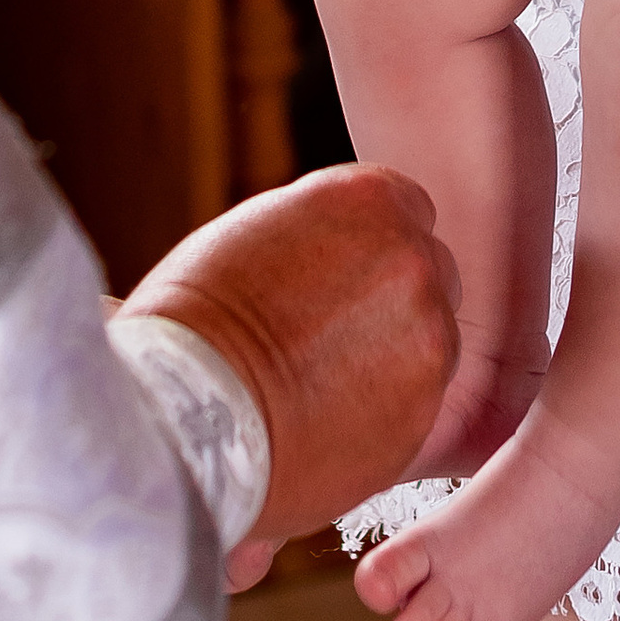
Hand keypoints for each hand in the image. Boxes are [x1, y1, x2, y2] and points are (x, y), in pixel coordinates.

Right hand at [127, 165, 459, 583]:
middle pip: (429, 272)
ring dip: (396, 358)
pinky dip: (389, 411)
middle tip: (333, 338)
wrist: (187, 420)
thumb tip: (336, 246)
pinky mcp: (427, 409)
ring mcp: (428, 336)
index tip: (347, 278)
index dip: (375, 247)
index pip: (408, 210)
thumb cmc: (194, 323)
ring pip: (432, 340)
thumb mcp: (253, 233)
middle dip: (394, 300)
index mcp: (368, 199)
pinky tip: (333, 421)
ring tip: (324, 387)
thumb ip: (317, 230)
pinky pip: (422, 401)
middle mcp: (411, 258)